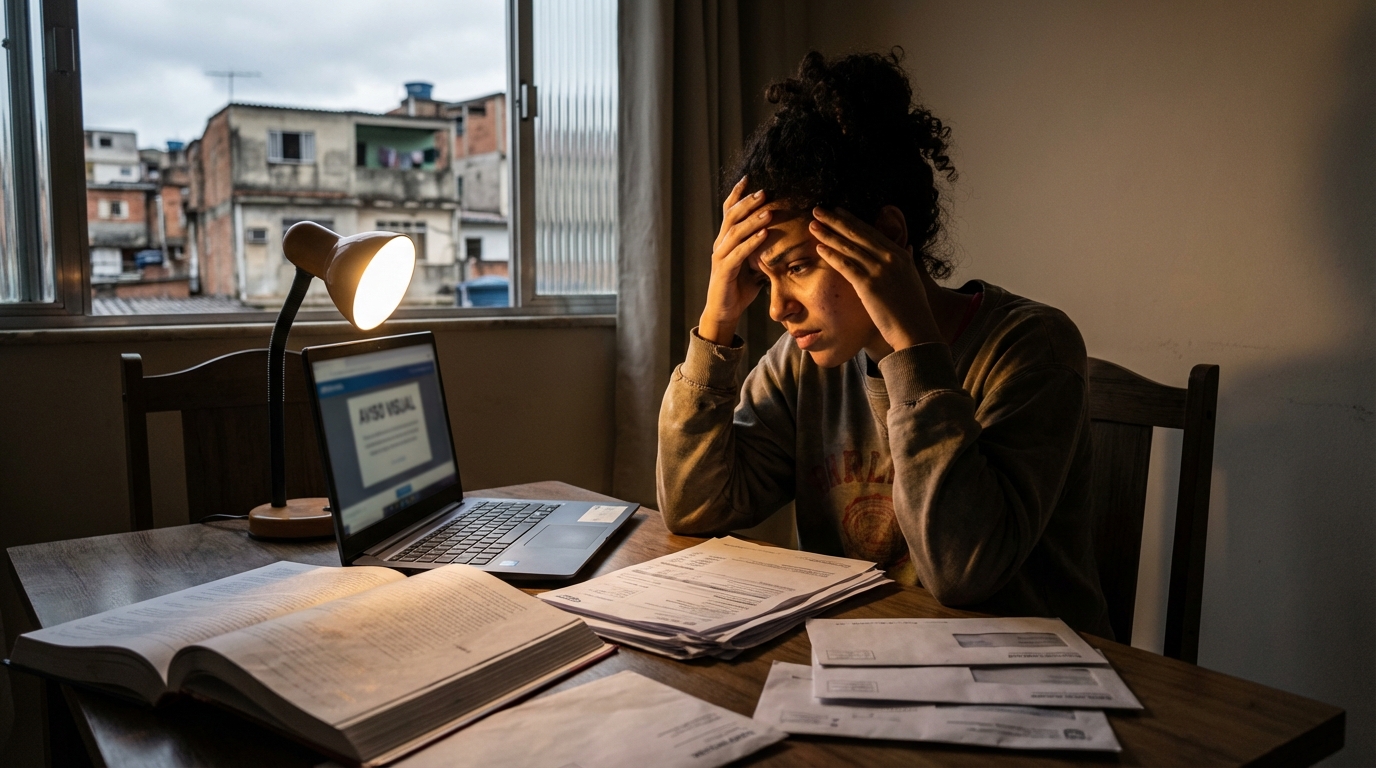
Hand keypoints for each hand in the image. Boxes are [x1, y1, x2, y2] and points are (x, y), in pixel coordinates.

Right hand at [698, 177, 772, 344]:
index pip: (729, 211)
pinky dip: (752, 242)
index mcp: (726, 240)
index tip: (750, 178)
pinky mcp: (724, 271)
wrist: (724, 312)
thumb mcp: (753, 264)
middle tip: (764, 191)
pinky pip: (738, 253)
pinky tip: (765, 234)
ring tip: (768, 210)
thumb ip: (762, 249)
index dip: (738, 194)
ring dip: (752, 220)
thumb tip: (783, 238)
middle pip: (731, 216)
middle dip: (748, 202)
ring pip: (734, 232)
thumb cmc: (739, 288)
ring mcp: (720, 257)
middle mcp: (720, 244)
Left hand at [809, 207, 942, 352]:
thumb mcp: (912, 278)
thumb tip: (907, 247)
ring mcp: (880, 270)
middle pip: (857, 233)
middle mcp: (890, 258)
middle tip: (817, 209)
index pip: (870, 231)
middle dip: (834, 220)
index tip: (837, 211)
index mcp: (900, 254)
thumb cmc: (911, 309)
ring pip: (849, 247)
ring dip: (828, 234)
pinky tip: (819, 248)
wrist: (915, 330)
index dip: (851, 219)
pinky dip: (832, 255)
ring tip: (813, 225)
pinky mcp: (869, 285)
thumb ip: (906, 260)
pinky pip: (846, 266)